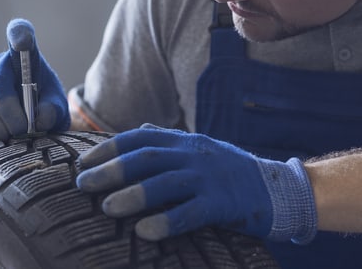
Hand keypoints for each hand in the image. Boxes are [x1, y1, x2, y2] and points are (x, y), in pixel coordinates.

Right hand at [0, 18, 69, 140]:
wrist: (32, 122)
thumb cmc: (46, 107)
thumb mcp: (57, 107)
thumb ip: (53, 110)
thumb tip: (39, 119)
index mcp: (26, 58)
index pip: (21, 35)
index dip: (19, 33)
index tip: (21, 36)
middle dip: (7, 110)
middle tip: (22, 130)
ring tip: (10, 137)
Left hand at [76, 125, 316, 242]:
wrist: (278, 189)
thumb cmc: (229, 173)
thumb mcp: (199, 151)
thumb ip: (169, 143)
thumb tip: (137, 131)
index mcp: (185, 140)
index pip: (139, 137)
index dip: (108, 148)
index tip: (82, 162)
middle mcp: (194, 153)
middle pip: (146, 156)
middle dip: (111, 169)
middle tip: (84, 184)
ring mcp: (209, 177)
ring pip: (165, 181)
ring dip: (133, 194)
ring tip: (107, 207)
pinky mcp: (224, 203)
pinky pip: (191, 212)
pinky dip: (166, 221)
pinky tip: (144, 231)